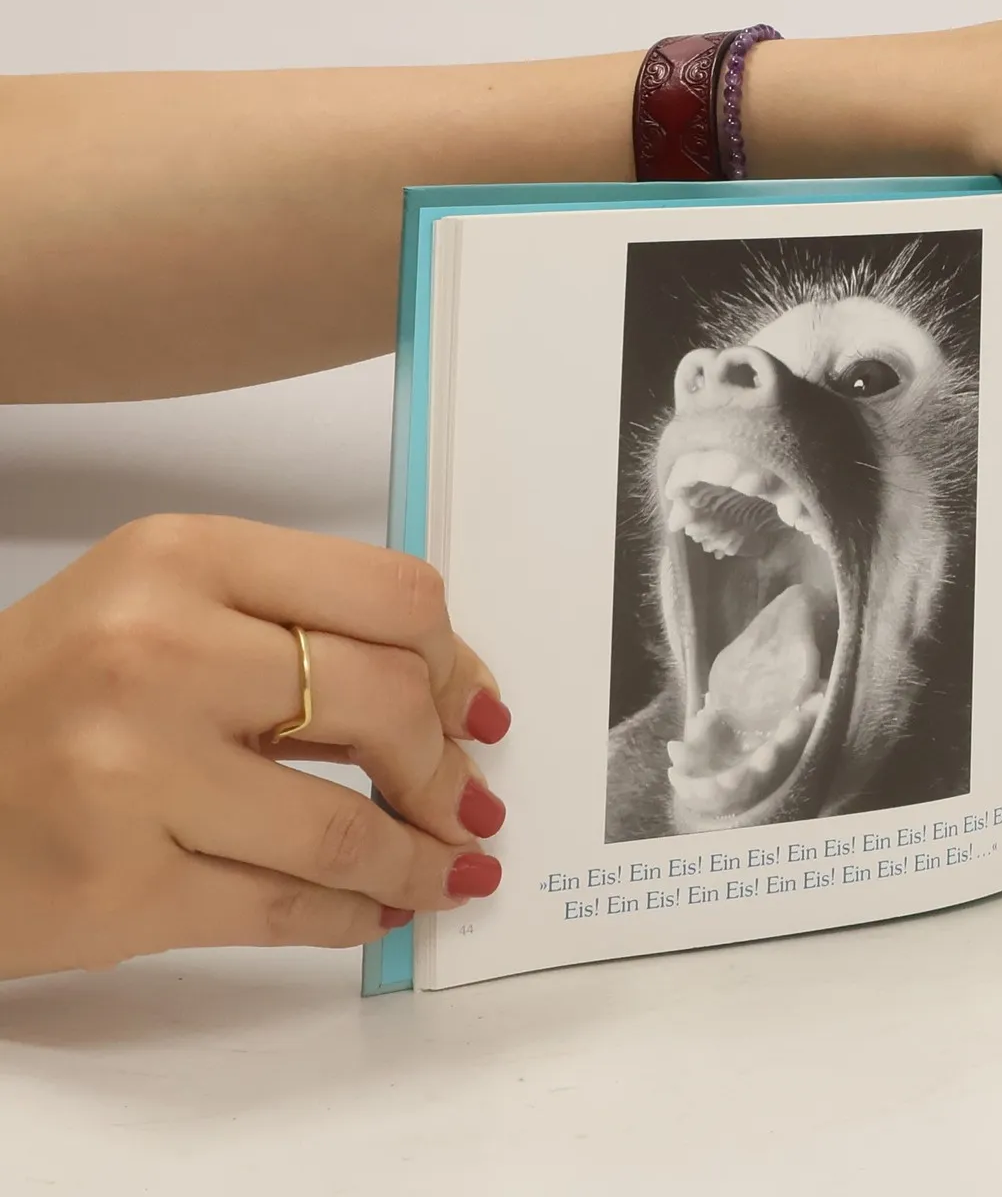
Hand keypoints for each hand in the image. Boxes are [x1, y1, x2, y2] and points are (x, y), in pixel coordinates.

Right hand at [0, 515, 508, 979]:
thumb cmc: (52, 685)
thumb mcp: (163, 603)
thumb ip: (295, 624)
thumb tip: (454, 695)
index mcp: (186, 559)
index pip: (392, 596)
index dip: (455, 662)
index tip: (475, 706)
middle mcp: (160, 654)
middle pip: (385, 703)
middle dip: (447, 766)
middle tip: (468, 799)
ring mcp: (131, 775)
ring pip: (346, 827)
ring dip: (422, 859)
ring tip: (452, 870)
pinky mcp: (113, 888)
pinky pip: (282, 908)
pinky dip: (355, 915)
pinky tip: (380, 910)